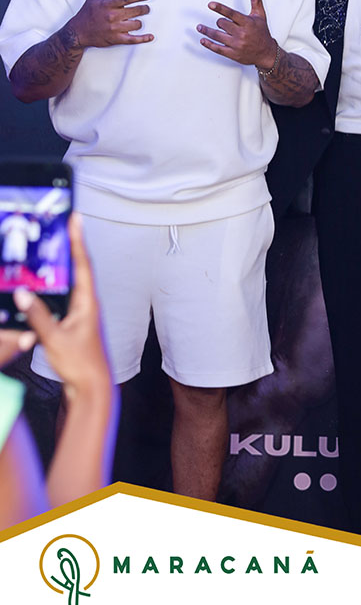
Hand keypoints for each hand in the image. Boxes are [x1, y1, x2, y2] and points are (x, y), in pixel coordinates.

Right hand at [0, 214, 110, 400]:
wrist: (92, 386)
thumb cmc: (80, 364)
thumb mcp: (54, 339)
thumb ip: (38, 316)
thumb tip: (23, 294)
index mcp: (88, 303)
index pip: (82, 264)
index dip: (77, 240)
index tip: (75, 218)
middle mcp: (88, 304)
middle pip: (79, 267)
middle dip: (71, 244)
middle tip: (64, 223)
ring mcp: (82, 312)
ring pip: (72, 281)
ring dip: (64, 263)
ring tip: (54, 243)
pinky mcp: (74, 322)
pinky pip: (65, 295)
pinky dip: (56, 284)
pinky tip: (45, 282)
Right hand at [69, 0, 153, 47]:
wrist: (77, 32)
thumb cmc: (87, 12)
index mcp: (108, 4)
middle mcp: (112, 16)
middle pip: (136, 11)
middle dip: (144, 9)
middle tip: (146, 8)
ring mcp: (114, 28)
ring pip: (136, 24)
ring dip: (139, 22)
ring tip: (136, 20)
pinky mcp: (116, 39)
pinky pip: (133, 39)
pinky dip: (143, 38)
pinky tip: (150, 36)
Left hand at [198, 0, 277, 65]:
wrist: (267, 54)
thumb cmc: (262, 33)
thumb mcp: (260, 15)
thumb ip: (256, 0)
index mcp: (248, 23)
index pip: (231, 14)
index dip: (220, 8)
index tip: (210, 4)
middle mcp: (242, 34)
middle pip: (222, 24)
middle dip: (220, 22)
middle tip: (222, 23)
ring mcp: (237, 45)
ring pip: (217, 36)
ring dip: (206, 31)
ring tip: (200, 27)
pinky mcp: (233, 54)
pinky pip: (217, 49)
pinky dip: (209, 44)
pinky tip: (203, 40)